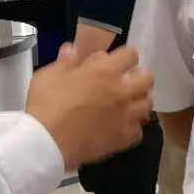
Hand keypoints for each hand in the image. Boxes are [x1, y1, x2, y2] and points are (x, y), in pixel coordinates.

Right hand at [27, 43, 154, 169]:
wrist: (47, 143)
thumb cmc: (46, 106)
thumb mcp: (49, 75)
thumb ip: (66, 62)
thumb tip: (72, 50)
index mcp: (105, 71)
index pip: (131, 55)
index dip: (125, 56)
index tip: (117, 61)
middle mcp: (121, 91)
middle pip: (147, 79)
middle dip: (138, 77)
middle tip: (125, 82)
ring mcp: (126, 116)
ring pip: (147, 104)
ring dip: (138, 102)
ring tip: (126, 104)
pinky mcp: (124, 137)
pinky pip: (139, 130)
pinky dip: (132, 127)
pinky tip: (120, 126)